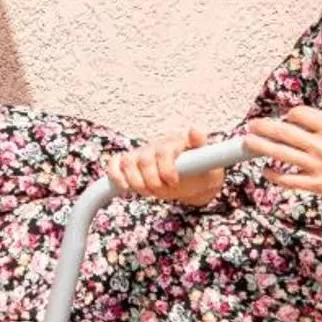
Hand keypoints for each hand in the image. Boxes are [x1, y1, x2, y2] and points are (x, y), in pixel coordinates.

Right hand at [106, 127, 223, 208]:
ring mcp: (141, 154)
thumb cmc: (199, 169)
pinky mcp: (130, 163)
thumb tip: (195, 129)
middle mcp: (155, 146)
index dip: (166, 169)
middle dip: (152, 180)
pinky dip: (116, 175)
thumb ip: (199, 143)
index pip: (164, 151)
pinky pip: (115, 165)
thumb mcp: (206, 159)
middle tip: (162, 189)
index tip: (174, 182)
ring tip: (148, 191)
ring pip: (127, 162)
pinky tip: (125, 187)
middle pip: (144, 159)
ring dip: (135, 181)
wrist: (193, 178)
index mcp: (173, 143)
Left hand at [244, 106, 321, 228]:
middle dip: (264, 126)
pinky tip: (267, 171)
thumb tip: (317, 122)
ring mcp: (318, 166)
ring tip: (248, 141)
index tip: (286, 116)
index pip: (301, 114)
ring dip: (260, 146)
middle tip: (253, 124)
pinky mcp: (318, 185)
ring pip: (280, 153)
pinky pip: (289, 180)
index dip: (290, 114)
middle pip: (284, 131)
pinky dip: (274, 175)